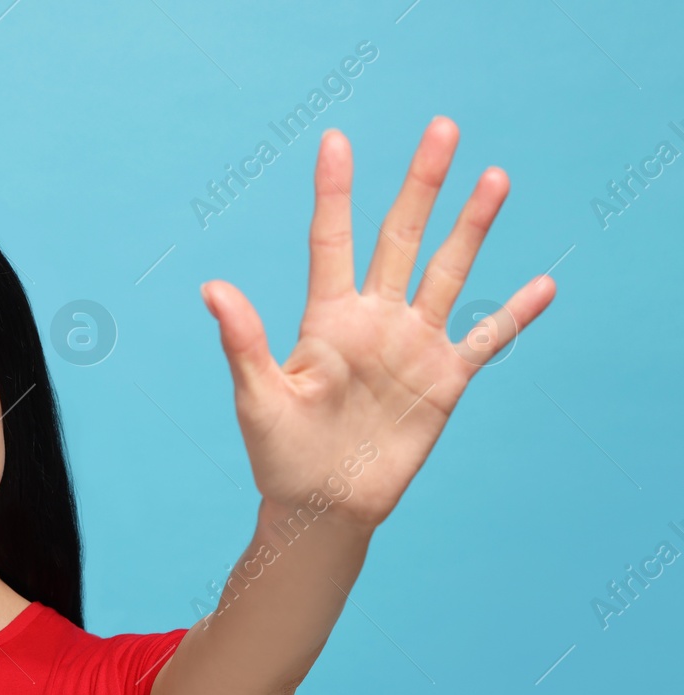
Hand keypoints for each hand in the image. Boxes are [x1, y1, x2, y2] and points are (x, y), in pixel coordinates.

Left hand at [200, 116, 555, 531]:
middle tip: (443, 128)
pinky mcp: (443, 380)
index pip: (332, 239)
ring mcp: (412, 347)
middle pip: (402, 237)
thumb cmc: (278, 453)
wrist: (321, 506)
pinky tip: (543, 284)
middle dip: (422, 184)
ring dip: (471, 227)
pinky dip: (516, 314)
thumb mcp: (257, 397)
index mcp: (327, 319)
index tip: (334, 140)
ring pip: (447, 271)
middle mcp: (374, 321)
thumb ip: (243, 342)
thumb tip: (211, 288)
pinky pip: (486, 338)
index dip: (334, 191)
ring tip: (494, 177)